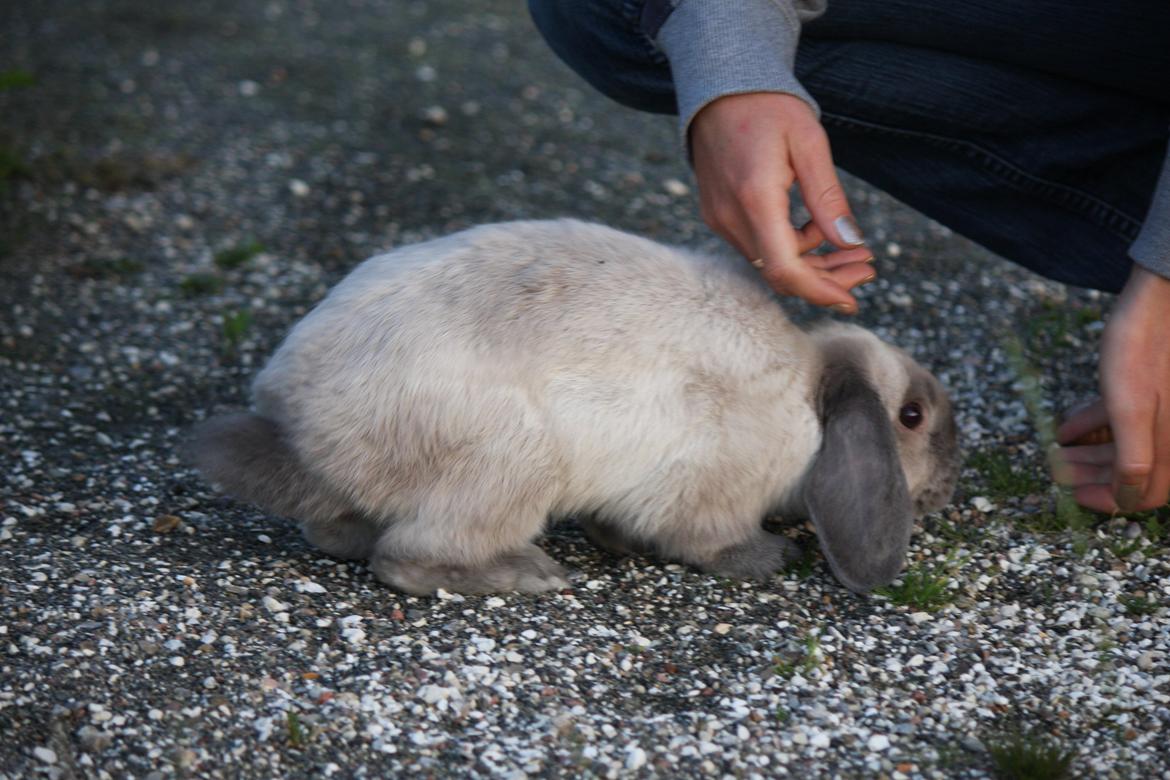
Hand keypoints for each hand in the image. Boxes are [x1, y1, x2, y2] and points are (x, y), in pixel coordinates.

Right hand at [689, 92, 874, 312]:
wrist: (719, 88)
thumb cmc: (768, 107)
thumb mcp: (809, 143)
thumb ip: (828, 197)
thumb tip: (851, 242)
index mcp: (755, 198)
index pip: (785, 269)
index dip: (820, 291)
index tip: (853, 297)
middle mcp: (730, 217)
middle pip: (780, 273)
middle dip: (826, 279)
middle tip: (867, 267)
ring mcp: (720, 219)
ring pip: (769, 263)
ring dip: (812, 264)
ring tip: (852, 249)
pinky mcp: (718, 216)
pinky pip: (757, 247)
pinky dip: (790, 248)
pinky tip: (814, 228)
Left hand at [1055, 265, 1169, 511]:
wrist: (1160, 295)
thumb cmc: (1143, 347)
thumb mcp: (1130, 408)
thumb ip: (1133, 457)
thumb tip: (1129, 499)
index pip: (1145, 494)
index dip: (1108, 500)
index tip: (1073, 496)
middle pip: (1132, 470)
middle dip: (1091, 473)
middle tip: (1055, 472)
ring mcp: (1166, 410)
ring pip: (1126, 443)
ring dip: (1089, 450)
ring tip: (1055, 450)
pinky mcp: (1154, 389)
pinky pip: (1126, 418)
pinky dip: (1097, 424)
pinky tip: (1065, 427)